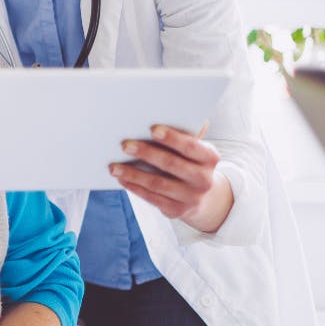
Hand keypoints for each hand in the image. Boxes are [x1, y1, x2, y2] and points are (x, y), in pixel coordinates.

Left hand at [109, 124, 231, 231]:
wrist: (201, 196)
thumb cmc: (189, 162)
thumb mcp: (194, 150)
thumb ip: (183, 135)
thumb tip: (161, 115)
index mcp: (210, 158)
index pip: (190, 146)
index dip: (172, 138)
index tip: (152, 129)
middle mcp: (204, 179)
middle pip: (171, 164)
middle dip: (146, 153)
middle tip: (125, 145)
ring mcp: (191, 197)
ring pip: (158, 183)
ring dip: (133, 174)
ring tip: (114, 166)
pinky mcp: (177, 210)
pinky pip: (152, 198)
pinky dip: (134, 187)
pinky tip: (121, 179)